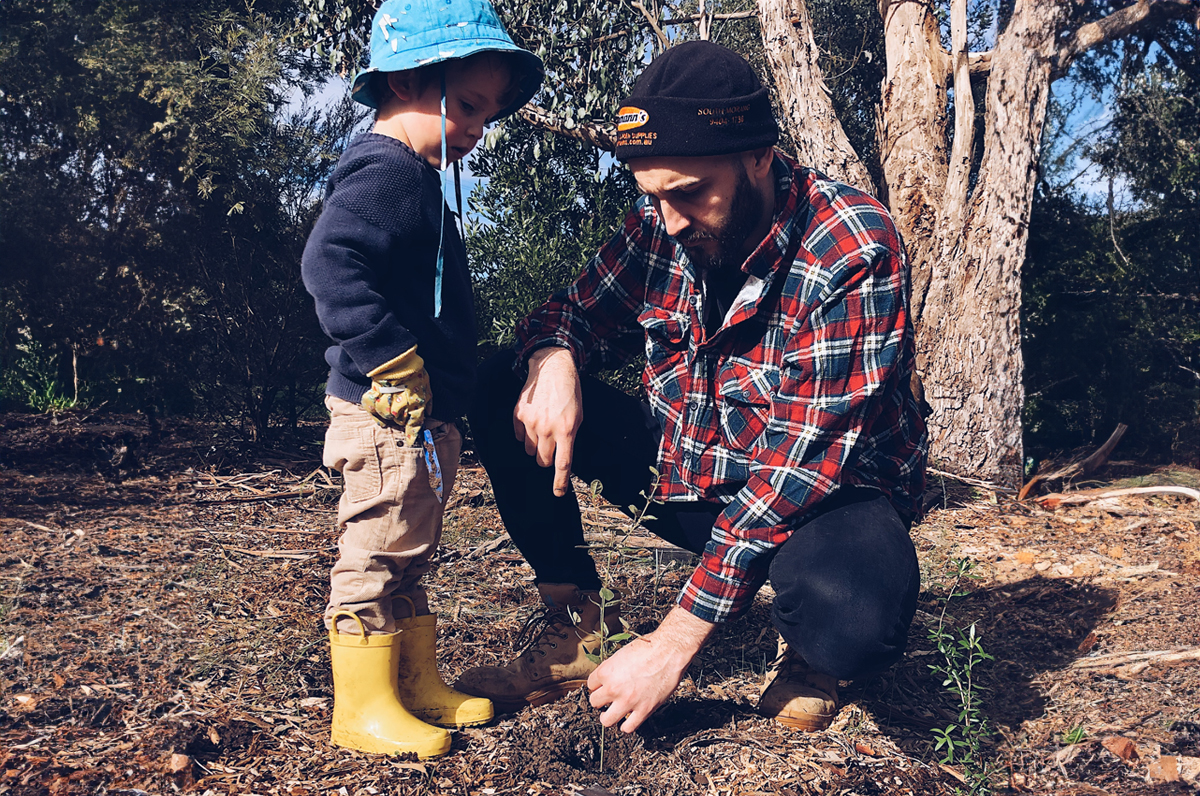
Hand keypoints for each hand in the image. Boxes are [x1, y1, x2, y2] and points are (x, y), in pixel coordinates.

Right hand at [361, 346, 430, 446]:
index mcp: (415, 406)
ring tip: (393, 405)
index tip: (411, 442)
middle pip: (400, 422)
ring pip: (387, 417)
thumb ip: (427, 402)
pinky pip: (373, 411)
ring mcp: (386, 404)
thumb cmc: (414, 372)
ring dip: (390, 414)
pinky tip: (379, 413)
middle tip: (403, 408)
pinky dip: (376, 414)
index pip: (414, 426)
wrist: (397, 361)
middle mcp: (400, 408)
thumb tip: (428, 412)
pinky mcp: (374, 398)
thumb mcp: (427, 386)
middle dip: (403, 418)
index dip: (412, 435)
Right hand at [513, 347, 581, 496]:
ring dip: (536, 446)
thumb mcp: (578, 416)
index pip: (563, 463)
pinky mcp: (518, 415)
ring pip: (530, 451)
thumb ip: (570, 437)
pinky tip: (533, 420)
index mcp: (566, 430)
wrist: (552, 368)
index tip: (558, 493)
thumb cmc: (569, 393)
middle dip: (547, 458)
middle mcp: (547, 428)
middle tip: (551, 446)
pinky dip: (525, 434)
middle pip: (542, 460)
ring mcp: (531, 422)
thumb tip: (562, 458)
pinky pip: (519, 437)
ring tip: (543, 428)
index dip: (560, 481)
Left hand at [586, 606, 714, 732]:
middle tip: (607, 698)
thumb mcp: (622, 654)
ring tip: (611, 713)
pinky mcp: (643, 710)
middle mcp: (613, 688)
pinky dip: (625, 726)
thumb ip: (612, 668)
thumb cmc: (648, 648)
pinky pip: (628, 727)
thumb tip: (608, 678)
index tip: (603, 685)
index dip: (597, 684)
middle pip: (594, 702)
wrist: (669, 652)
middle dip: (600, 699)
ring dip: (608, 716)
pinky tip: (627, 720)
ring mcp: (628, 701)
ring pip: (606, 720)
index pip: (590, 684)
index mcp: (606, 672)